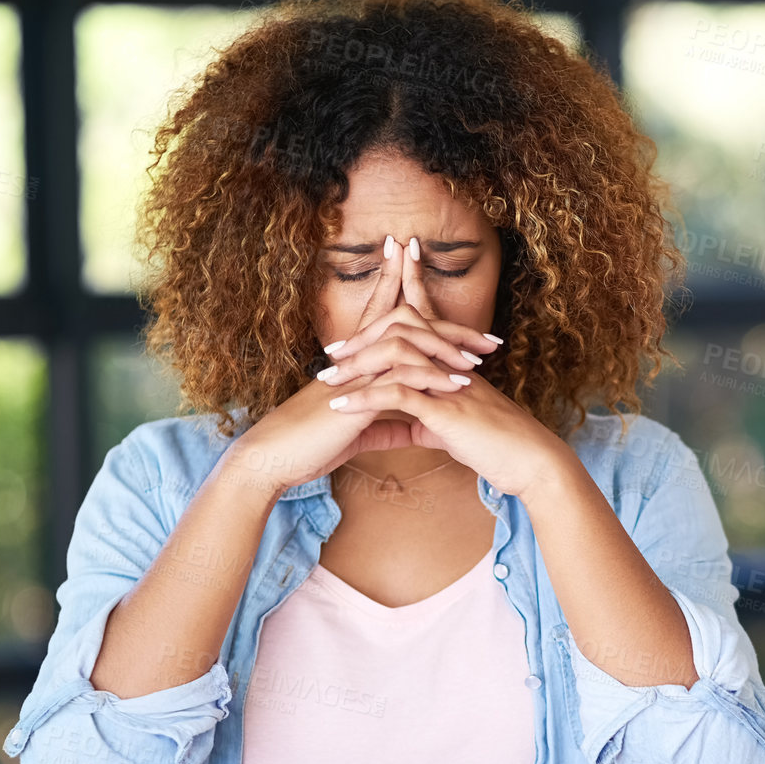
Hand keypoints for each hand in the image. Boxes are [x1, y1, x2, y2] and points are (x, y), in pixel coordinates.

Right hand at [224, 235, 491, 495]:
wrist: (274, 458)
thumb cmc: (309, 444)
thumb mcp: (355, 432)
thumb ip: (384, 424)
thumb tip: (408, 428)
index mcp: (358, 363)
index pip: (390, 322)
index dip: (417, 305)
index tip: (460, 315)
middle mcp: (358, 358)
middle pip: (407, 322)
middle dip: (450, 326)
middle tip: (490, 339)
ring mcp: (356, 372)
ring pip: (406, 342)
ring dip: (447, 349)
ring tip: (480, 361)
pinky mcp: (356, 394)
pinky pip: (399, 376)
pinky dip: (430, 377)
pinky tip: (457, 386)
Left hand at [321, 237, 570, 498]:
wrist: (532, 462)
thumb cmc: (502, 448)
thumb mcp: (461, 431)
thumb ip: (436, 423)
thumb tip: (417, 428)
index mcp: (454, 366)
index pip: (425, 321)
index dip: (406, 295)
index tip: (384, 283)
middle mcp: (451, 366)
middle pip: (403, 331)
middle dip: (365, 335)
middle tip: (331, 350)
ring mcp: (448, 384)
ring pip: (394, 359)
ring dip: (355, 370)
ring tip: (326, 382)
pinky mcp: (445, 410)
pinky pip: (398, 396)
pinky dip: (365, 399)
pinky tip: (341, 407)